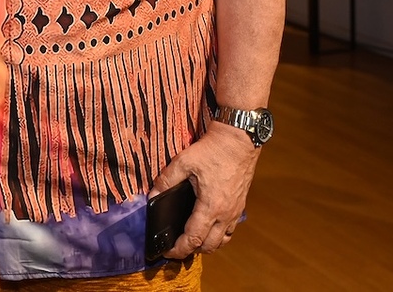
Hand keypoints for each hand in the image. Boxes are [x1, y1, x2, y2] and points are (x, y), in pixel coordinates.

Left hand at [150, 121, 259, 257]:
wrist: (239, 140)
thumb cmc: (213, 150)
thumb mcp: (183, 161)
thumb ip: (166, 180)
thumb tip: (152, 195)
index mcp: (210, 206)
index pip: (194, 238)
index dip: (179, 249)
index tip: (168, 252)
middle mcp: (226, 214)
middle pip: (210, 246)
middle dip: (192, 250)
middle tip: (178, 247)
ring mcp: (236, 211)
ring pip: (223, 240)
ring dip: (208, 244)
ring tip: (193, 239)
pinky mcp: (240, 204)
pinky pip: (231, 229)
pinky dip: (220, 235)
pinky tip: (210, 225)